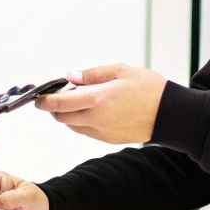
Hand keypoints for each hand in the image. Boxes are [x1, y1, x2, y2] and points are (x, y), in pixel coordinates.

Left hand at [35, 64, 166, 143]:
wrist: (171, 115)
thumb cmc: (150, 89)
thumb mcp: (122, 71)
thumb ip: (93, 75)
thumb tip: (71, 77)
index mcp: (99, 99)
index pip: (61, 103)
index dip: (45, 101)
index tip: (38, 98)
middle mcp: (98, 118)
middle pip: (62, 117)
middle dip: (55, 108)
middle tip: (59, 95)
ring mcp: (103, 131)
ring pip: (73, 126)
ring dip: (68, 115)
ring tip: (79, 100)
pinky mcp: (110, 139)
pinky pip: (87, 132)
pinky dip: (81, 122)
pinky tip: (92, 110)